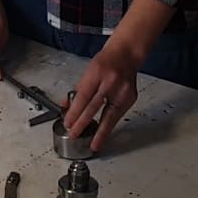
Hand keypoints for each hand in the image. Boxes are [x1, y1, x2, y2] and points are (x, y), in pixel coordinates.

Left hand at [65, 37, 142, 152]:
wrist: (126, 54)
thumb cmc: (106, 61)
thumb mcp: (88, 71)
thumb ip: (78, 90)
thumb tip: (67, 107)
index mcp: (97, 73)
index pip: (83, 96)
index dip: (74, 112)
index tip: (68, 123)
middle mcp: (111, 82)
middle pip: (94, 107)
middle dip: (82, 123)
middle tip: (74, 135)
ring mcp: (123, 90)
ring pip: (109, 115)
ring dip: (100, 131)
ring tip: (94, 143)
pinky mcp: (131, 98)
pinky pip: (118, 115)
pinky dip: (110, 124)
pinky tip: (105, 133)